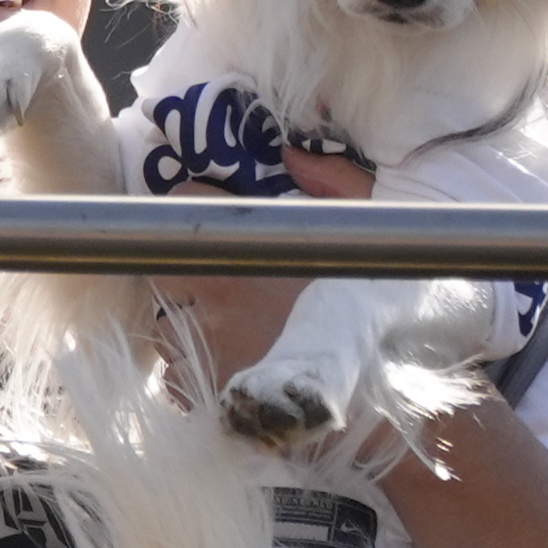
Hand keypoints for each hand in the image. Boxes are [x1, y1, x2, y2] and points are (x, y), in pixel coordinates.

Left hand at [161, 144, 376, 380]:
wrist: (385, 395)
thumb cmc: (381, 313)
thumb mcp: (374, 232)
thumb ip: (337, 183)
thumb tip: (292, 153)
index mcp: (252, 246)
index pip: (184, 202)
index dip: (194, 206)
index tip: (210, 218)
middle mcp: (216, 292)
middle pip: (162, 267)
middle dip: (183, 272)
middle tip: (220, 283)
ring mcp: (206, 344)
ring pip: (166, 327)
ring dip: (188, 327)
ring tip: (230, 334)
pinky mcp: (206, 392)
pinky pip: (174, 378)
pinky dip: (193, 373)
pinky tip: (229, 371)